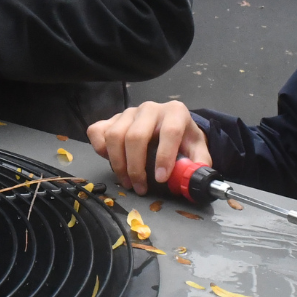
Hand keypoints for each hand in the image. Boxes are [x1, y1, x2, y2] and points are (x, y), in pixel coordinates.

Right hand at [87, 100, 210, 194]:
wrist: (172, 125)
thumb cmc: (184, 140)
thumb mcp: (198, 150)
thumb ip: (198, 164)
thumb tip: (193, 180)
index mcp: (175, 112)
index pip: (169, 132)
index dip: (164, 157)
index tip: (161, 179)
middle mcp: (150, 109)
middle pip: (136, 136)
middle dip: (136, 167)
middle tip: (140, 187)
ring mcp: (128, 112)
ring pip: (114, 136)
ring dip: (118, 164)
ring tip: (128, 182)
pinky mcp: (112, 118)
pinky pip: (97, 131)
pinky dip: (100, 149)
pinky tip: (111, 161)